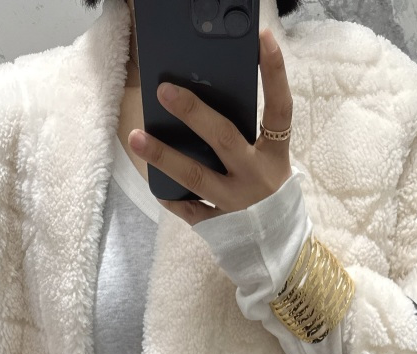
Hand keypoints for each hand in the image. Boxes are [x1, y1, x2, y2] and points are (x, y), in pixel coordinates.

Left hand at [129, 27, 292, 226]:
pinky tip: (156, 185)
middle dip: (193, 113)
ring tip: (135, 137)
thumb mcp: (272, 165)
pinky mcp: (221, 227)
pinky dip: (171, 197)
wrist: (281, 252)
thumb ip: (250, 139)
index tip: (263, 39)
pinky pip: (190, 211)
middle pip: (223, 138)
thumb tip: (209, 104)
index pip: (280, 109)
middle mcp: (256, 177)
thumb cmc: (272, 198)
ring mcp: (236, 203)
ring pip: (197, 177)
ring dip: (164, 155)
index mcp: (275, 156)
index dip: (274, 74)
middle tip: (165, 90)